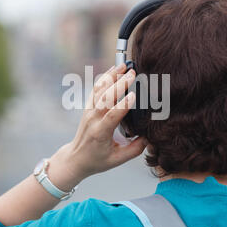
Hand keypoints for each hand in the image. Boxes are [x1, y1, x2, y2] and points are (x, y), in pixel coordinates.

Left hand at [48, 64, 146, 189]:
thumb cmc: (98, 160)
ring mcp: (89, 111)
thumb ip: (136, 149)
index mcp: (100, 133)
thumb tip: (151, 137)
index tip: (134, 94)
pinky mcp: (88, 107)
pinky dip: (104, 78)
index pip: (112, 115)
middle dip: (119, 84)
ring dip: (111, 77)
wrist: (76, 158)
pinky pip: (95, 89)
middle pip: (105, 98)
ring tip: (124, 66)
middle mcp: (93, 119)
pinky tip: (114, 70)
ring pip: (99, 90)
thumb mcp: (118, 159)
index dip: (123, 105)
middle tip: (133, 73)